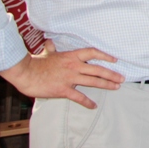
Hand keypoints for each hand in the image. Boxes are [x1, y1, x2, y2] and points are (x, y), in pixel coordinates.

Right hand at [0, 40, 125, 109]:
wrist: (26, 73)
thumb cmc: (36, 63)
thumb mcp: (47, 53)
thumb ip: (51, 48)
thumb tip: (49, 42)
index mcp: (72, 56)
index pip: (93, 53)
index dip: (105, 56)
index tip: (115, 60)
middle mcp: (74, 66)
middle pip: (98, 69)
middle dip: (111, 74)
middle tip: (122, 78)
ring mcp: (70, 78)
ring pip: (93, 81)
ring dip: (106, 85)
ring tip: (116, 87)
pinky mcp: (64, 90)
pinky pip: (79, 97)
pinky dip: (87, 102)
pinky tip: (94, 106)